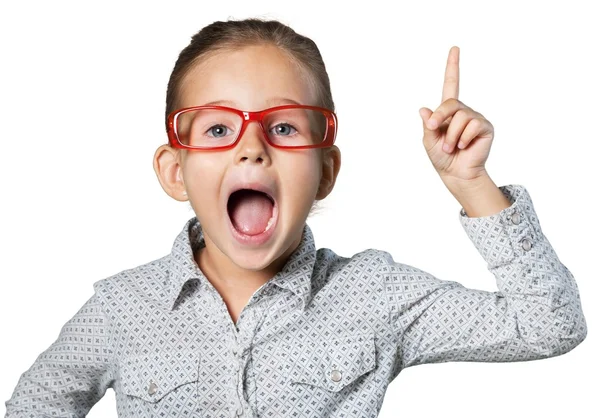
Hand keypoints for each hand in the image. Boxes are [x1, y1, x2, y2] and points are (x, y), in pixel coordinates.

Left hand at [419, 46, 493, 185]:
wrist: (456, 174)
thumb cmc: (442, 158)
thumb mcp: (429, 140)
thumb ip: (428, 125)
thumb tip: (424, 109)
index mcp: (448, 111)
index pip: (451, 84)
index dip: (453, 66)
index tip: (454, 48)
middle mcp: (463, 111)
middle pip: (450, 103)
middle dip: (440, 118)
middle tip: (434, 130)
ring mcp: (476, 118)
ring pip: (460, 117)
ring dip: (451, 136)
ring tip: (451, 147)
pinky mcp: (485, 127)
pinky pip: (472, 125)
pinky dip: (462, 138)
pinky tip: (463, 146)